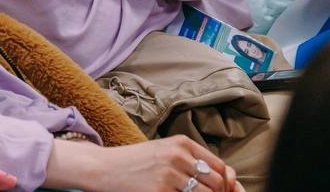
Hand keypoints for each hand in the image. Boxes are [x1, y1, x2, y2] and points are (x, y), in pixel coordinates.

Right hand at [48, 136, 240, 191]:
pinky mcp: (159, 191)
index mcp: (182, 143)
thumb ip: (190, 160)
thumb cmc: (136, 161)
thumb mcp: (165, 151)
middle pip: (216, 183)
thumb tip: (223, 179)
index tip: (220, 191)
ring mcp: (169, 174)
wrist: (104, 167)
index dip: (225, 184)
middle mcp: (178, 155)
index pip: (220, 166)